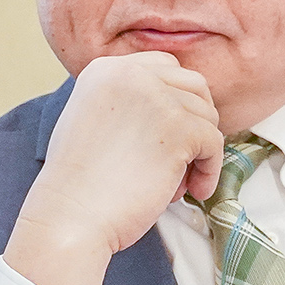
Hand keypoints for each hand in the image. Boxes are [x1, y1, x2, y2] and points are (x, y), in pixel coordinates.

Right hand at [3, 52, 223, 284]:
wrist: (70, 216)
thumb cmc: (80, 182)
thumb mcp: (92, 118)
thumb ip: (127, 100)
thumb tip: (177, 101)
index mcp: (105, 69)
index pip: (165, 67)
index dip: (175, 102)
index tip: (168, 136)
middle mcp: (130, 73)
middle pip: (194, 86)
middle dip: (193, 122)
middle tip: (178, 161)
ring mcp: (156, 98)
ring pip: (207, 116)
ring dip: (198, 152)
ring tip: (175, 183)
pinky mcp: (179, 128)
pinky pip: (214, 144)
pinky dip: (208, 171)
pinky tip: (191, 192)